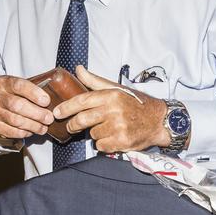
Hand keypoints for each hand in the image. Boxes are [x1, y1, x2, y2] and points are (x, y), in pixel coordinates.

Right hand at [0, 75, 54, 139]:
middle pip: (17, 105)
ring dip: (33, 125)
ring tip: (44, 127)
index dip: (34, 93)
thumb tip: (56, 98)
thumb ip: (33, 89)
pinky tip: (32, 131)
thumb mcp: (19, 87)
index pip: (19, 85)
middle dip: (36, 113)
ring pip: (15, 120)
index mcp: (5, 82)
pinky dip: (24, 133)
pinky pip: (11, 131)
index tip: (46, 101)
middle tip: (49, 118)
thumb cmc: (12, 95)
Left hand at [53, 66, 168, 152]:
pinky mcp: (122, 141)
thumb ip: (95, 81)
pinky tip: (113, 137)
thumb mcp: (117, 89)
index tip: (57, 112)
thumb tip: (78, 69)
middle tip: (71, 127)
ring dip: (95, 133)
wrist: (159, 121)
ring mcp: (118, 127)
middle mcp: (114, 110)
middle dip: (73, 125)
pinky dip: (104, 144)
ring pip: (92, 134)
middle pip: (82, 120)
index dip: (66, 107)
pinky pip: (101, 146)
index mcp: (111, 96)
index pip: (82, 101)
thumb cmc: (136, 104)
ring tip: (106, 129)